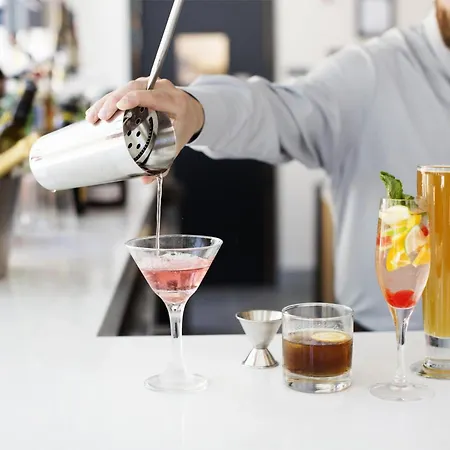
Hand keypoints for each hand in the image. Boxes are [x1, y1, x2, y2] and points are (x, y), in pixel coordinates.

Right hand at [85, 78, 204, 183]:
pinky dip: (108, 100)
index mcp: (175, 102)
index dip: (136, 98)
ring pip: (126, 87)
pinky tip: (96, 112)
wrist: (191, 111)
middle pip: (135, 88)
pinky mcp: (141, 86)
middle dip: (115, 101)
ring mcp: (151, 84)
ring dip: (107, 101)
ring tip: (93, 117)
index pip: (154, 96)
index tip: (121, 105)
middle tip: (102, 116)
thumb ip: (164, 163)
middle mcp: (163, 88)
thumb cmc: (183, 127)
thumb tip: (146, 180)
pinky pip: (123, 89)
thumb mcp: (177, 143)